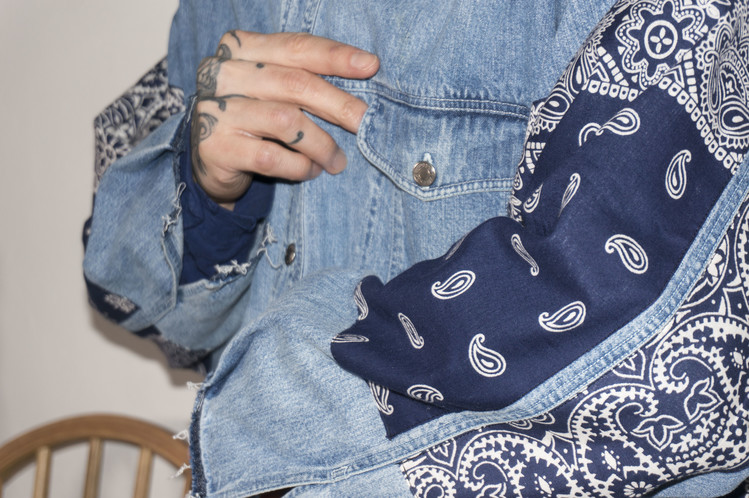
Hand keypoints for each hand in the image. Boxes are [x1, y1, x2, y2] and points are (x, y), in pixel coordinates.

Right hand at [191, 31, 379, 206]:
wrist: (208, 160)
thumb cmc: (253, 118)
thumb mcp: (273, 89)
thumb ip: (304, 78)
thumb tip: (364, 74)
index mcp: (241, 48)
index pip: (296, 46)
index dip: (335, 56)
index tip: (370, 66)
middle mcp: (224, 74)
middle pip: (295, 83)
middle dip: (338, 105)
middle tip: (364, 123)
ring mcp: (216, 111)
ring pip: (286, 121)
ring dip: (321, 144)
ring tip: (337, 161)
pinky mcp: (216, 147)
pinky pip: (272, 156)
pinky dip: (299, 166)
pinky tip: (310, 171)